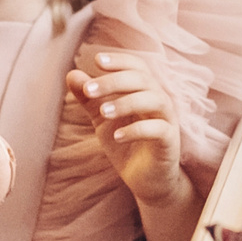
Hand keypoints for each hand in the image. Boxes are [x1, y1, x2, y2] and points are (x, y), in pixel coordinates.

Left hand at [67, 46, 186, 206]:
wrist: (144, 180)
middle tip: (88, 90)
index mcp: (144, 91)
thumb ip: (89, 98)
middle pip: (142, 79)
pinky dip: (137, 130)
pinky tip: (117, 136)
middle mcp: (159, 100)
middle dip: (114, 81)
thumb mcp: (102, 118)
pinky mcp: (170, 141)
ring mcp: (167, 120)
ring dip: (126, 103)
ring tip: (103, 112)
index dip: (119, 61)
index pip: (136, 67)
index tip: (96, 60)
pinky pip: (158, 129)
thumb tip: (71, 74)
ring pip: (154, 100)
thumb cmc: (126, 143)